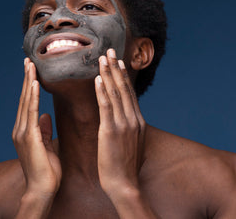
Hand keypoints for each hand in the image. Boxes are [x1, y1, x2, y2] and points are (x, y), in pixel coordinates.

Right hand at [12, 58, 61, 197]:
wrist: (42, 190)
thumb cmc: (47, 172)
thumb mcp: (47, 146)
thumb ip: (44, 130)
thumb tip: (44, 116)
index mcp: (25, 131)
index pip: (27, 103)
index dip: (29, 86)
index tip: (32, 70)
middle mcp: (20, 129)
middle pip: (23, 98)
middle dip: (26, 78)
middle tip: (28, 60)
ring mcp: (22, 133)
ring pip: (25, 101)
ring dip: (28, 82)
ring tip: (31, 65)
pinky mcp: (28, 137)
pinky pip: (30, 112)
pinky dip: (32, 96)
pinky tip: (34, 83)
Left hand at [95, 49, 145, 196]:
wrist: (124, 185)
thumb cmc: (123, 167)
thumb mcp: (129, 143)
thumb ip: (127, 128)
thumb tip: (122, 119)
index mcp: (137, 121)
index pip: (129, 93)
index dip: (123, 75)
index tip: (117, 60)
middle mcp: (133, 119)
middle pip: (124, 88)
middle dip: (116, 68)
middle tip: (111, 50)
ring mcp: (124, 124)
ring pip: (115, 93)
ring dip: (108, 73)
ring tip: (103, 57)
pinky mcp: (111, 131)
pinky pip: (106, 107)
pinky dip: (102, 91)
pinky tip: (97, 79)